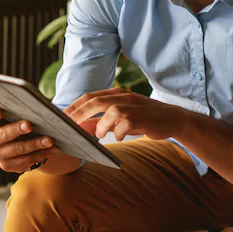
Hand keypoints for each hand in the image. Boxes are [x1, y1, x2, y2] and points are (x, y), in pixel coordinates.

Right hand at [0, 107, 60, 172]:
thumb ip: (25, 108)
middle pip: (2, 135)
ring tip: (49, 140)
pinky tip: (53, 149)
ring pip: (16, 150)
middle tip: (29, 125)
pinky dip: (41, 154)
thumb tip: (48, 108)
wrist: (22, 141)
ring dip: (34, 144)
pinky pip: (25, 161)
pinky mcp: (8, 166)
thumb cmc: (20, 120)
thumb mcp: (19, 113)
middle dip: (16, 130)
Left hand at [65, 88, 185, 140]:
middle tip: (68, 125)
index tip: (60, 116)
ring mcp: (133, 105)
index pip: (90, 96)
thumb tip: (81, 128)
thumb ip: (101, 121)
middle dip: (79, 112)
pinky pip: (125, 124)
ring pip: (110, 111)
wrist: (172, 119)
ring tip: (99, 135)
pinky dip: (118, 132)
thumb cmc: (143, 119)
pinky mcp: (141, 117)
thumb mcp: (120, 118)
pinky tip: (119, 137)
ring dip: (101, 124)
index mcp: (116, 94)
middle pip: (96, 100)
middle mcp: (123, 96)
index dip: (74, 105)